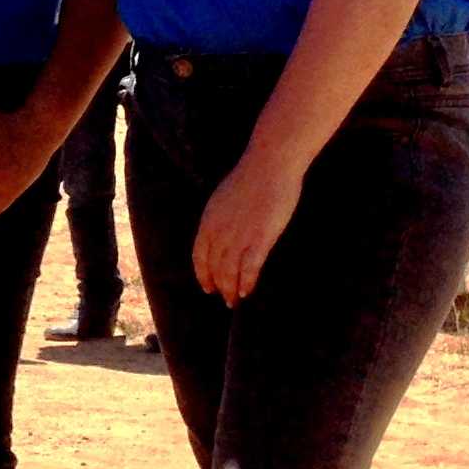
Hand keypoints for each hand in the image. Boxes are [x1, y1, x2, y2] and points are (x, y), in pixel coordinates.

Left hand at [193, 151, 304, 305]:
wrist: (269, 166)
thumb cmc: (250, 178)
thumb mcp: (223, 199)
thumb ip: (220, 218)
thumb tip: (221, 232)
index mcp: (208, 221)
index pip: (199, 255)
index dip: (202, 273)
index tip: (206, 286)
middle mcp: (219, 232)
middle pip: (214, 267)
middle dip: (217, 285)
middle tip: (223, 299)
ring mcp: (239, 237)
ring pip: (230, 272)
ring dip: (231, 289)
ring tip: (234, 301)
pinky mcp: (260, 239)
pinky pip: (250, 268)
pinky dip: (247, 282)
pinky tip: (247, 292)